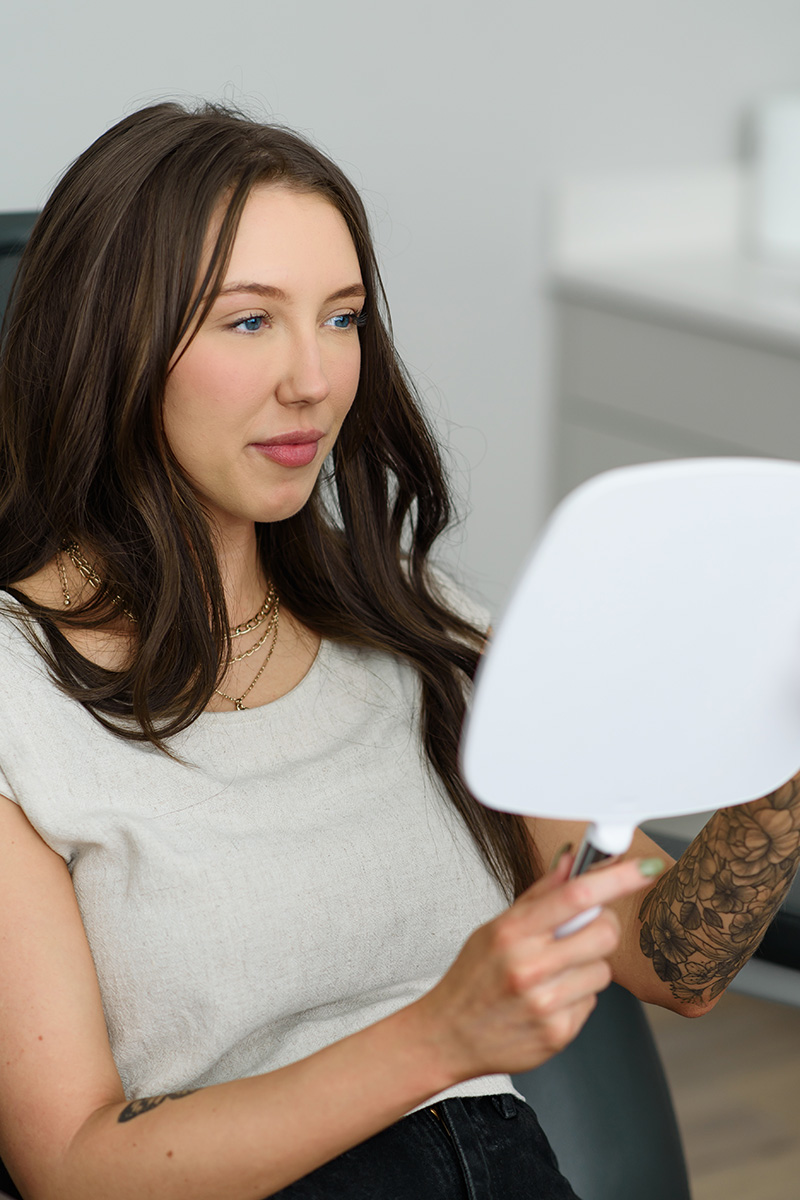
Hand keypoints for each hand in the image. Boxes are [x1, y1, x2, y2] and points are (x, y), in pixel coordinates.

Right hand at [414, 854, 660, 1082]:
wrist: (449, 1036)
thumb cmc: (473, 978)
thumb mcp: (495, 929)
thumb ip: (540, 895)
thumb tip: (571, 860)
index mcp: (512, 932)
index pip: (576, 895)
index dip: (618, 878)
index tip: (644, 867)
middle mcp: (529, 966)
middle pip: (604, 933)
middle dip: (602, 927)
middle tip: (583, 931)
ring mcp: (545, 1003)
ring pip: (603, 971)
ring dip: (587, 967)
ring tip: (554, 974)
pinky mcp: (558, 1033)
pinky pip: (592, 1002)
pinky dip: (576, 997)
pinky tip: (549, 1000)